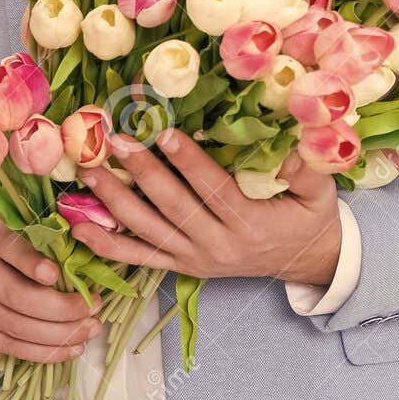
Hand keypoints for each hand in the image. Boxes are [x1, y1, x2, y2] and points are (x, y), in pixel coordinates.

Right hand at [0, 213, 102, 362]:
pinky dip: (42, 352)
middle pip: (17, 296)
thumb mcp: (10, 226)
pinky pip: (8, 346)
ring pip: (15, 326)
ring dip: (58, 335)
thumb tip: (89, 255)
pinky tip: (69, 349)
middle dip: (62, 308)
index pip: (10, 248)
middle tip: (94, 308)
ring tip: (89, 331)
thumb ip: (41, 237)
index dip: (32, 263)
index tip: (55, 274)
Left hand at [70, 129, 341, 288]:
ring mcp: (194, 259)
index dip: (187, 162)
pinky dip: (106, 245)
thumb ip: (308, 173)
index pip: (213, 190)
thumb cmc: (308, 219)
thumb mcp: (320, 195)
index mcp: (249, 226)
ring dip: (114, 203)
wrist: (304, 262)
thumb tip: (290, 151)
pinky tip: (79, 227)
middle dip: (141, 174)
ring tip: (90, 172)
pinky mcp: (181, 267)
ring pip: (148, 232)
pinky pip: (139, 258)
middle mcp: (216, 247)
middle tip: (116, 142)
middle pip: (173, 208)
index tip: (162, 132)